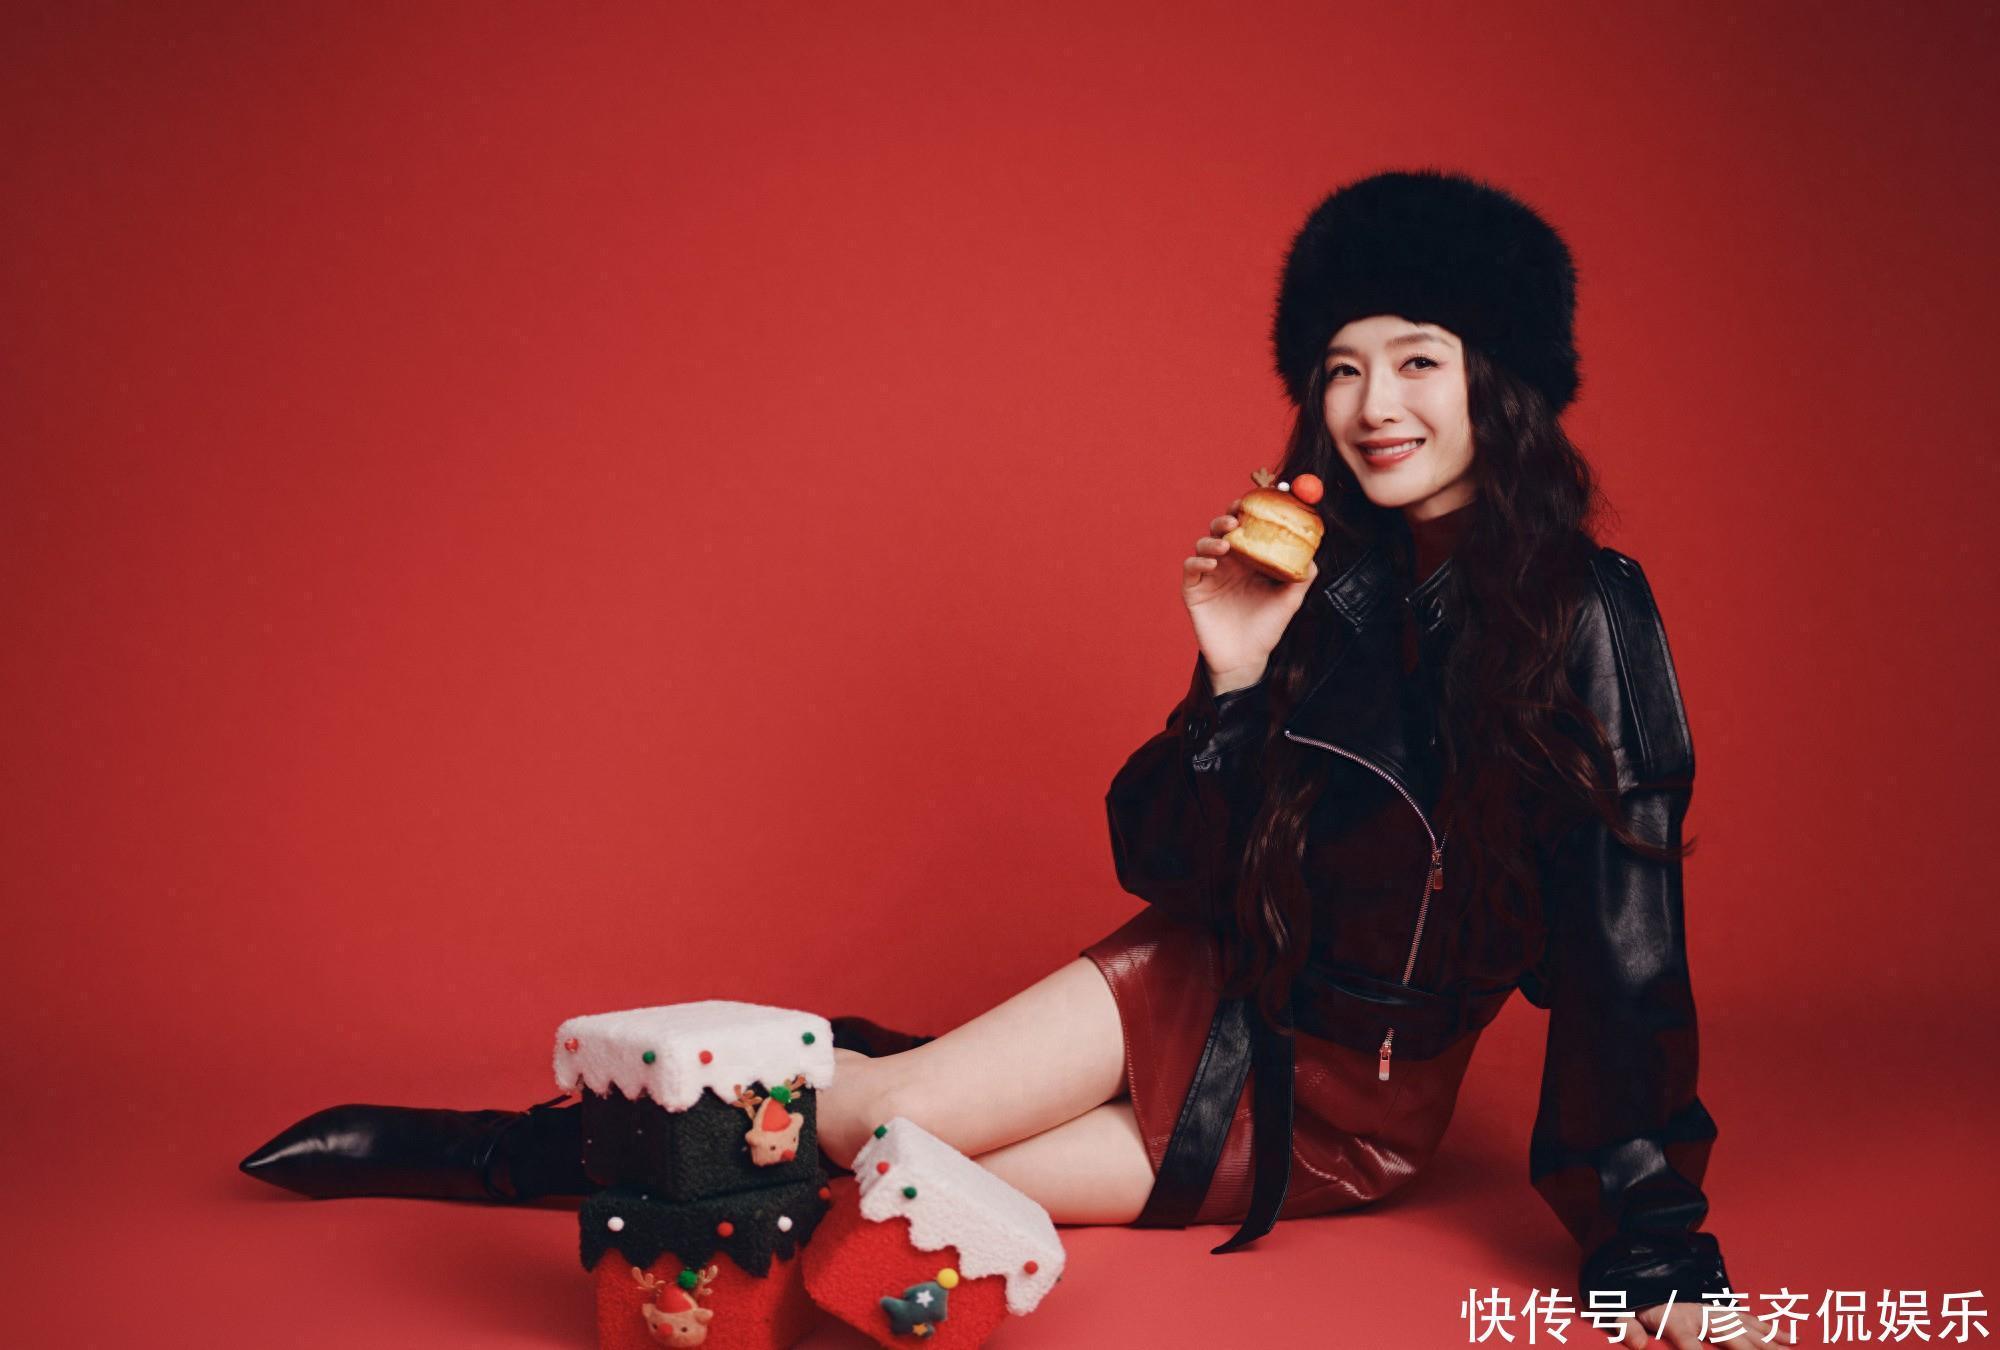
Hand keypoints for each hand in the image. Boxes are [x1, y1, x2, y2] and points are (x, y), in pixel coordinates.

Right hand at [1182, 496, 1317, 692]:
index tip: (1256, 500)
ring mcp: (1209, 576)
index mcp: (1249, 560)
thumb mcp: (1289, 602)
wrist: (1246, 660)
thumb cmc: (1267, 630)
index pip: (1247, 527)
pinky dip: (1199, 562)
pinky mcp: (1194, 591)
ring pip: (1204, 544)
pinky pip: (1191, 569)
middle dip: (1227, 518)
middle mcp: (1228, 563)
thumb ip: (1301, 579)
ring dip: (1213, 538)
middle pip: (1222, 528)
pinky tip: (1213, 565)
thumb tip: (1313, 557)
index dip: (1249, 511)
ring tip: (1225, 544)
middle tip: (1238, 518)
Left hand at [1612, 1300, 1791, 1347]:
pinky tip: (1790, 1340)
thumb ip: (1624, 1326)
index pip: (1687, 1340)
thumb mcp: (1615, 1311)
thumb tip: (1637, 1344)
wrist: (1633, 1269)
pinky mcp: (1719, 1309)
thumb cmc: (1627, 1300)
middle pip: (1729, 1334)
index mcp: (1672, 1317)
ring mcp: (1712, 1309)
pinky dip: (1770, 1329)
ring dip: (1769, 1343)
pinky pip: (1749, 1319)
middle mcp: (1698, 1312)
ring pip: (1747, 1328)